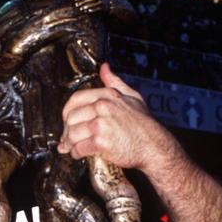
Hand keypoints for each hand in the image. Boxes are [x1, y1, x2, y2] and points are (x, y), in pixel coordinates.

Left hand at [58, 63, 181, 171]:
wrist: (154, 146)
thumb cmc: (143, 123)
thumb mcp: (132, 96)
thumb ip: (115, 82)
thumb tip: (104, 68)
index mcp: (106, 96)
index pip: (75, 99)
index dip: (67, 111)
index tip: (67, 119)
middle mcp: (102, 108)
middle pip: (71, 117)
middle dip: (66, 129)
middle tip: (67, 136)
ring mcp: (101, 125)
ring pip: (72, 133)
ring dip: (69, 143)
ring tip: (71, 146)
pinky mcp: (101, 142)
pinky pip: (79, 147)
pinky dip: (75, 153)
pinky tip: (78, 153)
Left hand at [74, 0, 107, 13]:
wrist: (111, 0)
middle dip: (82, 2)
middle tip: (77, 5)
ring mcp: (102, 0)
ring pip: (93, 3)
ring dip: (86, 6)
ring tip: (81, 8)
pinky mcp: (104, 6)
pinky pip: (97, 8)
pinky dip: (93, 9)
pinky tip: (88, 11)